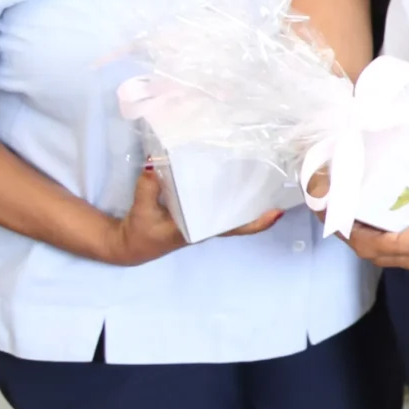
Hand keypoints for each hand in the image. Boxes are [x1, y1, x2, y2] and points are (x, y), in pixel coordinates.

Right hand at [105, 163, 283, 264]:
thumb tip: (155, 164)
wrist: (128, 244)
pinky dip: (228, 192)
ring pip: (232, 208)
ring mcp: (203, 219)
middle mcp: (206, 225)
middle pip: (240, 215)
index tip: (278, 212)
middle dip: (260, 202)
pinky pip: (218, 203)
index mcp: (199, 230)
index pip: (235, 228)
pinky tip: (236, 174)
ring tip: (266, 173)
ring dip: (247, 195)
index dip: (257, 222)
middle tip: (279, 180)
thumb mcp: (142, 210)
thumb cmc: (140, 232)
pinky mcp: (195, 212)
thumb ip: (148, 188)